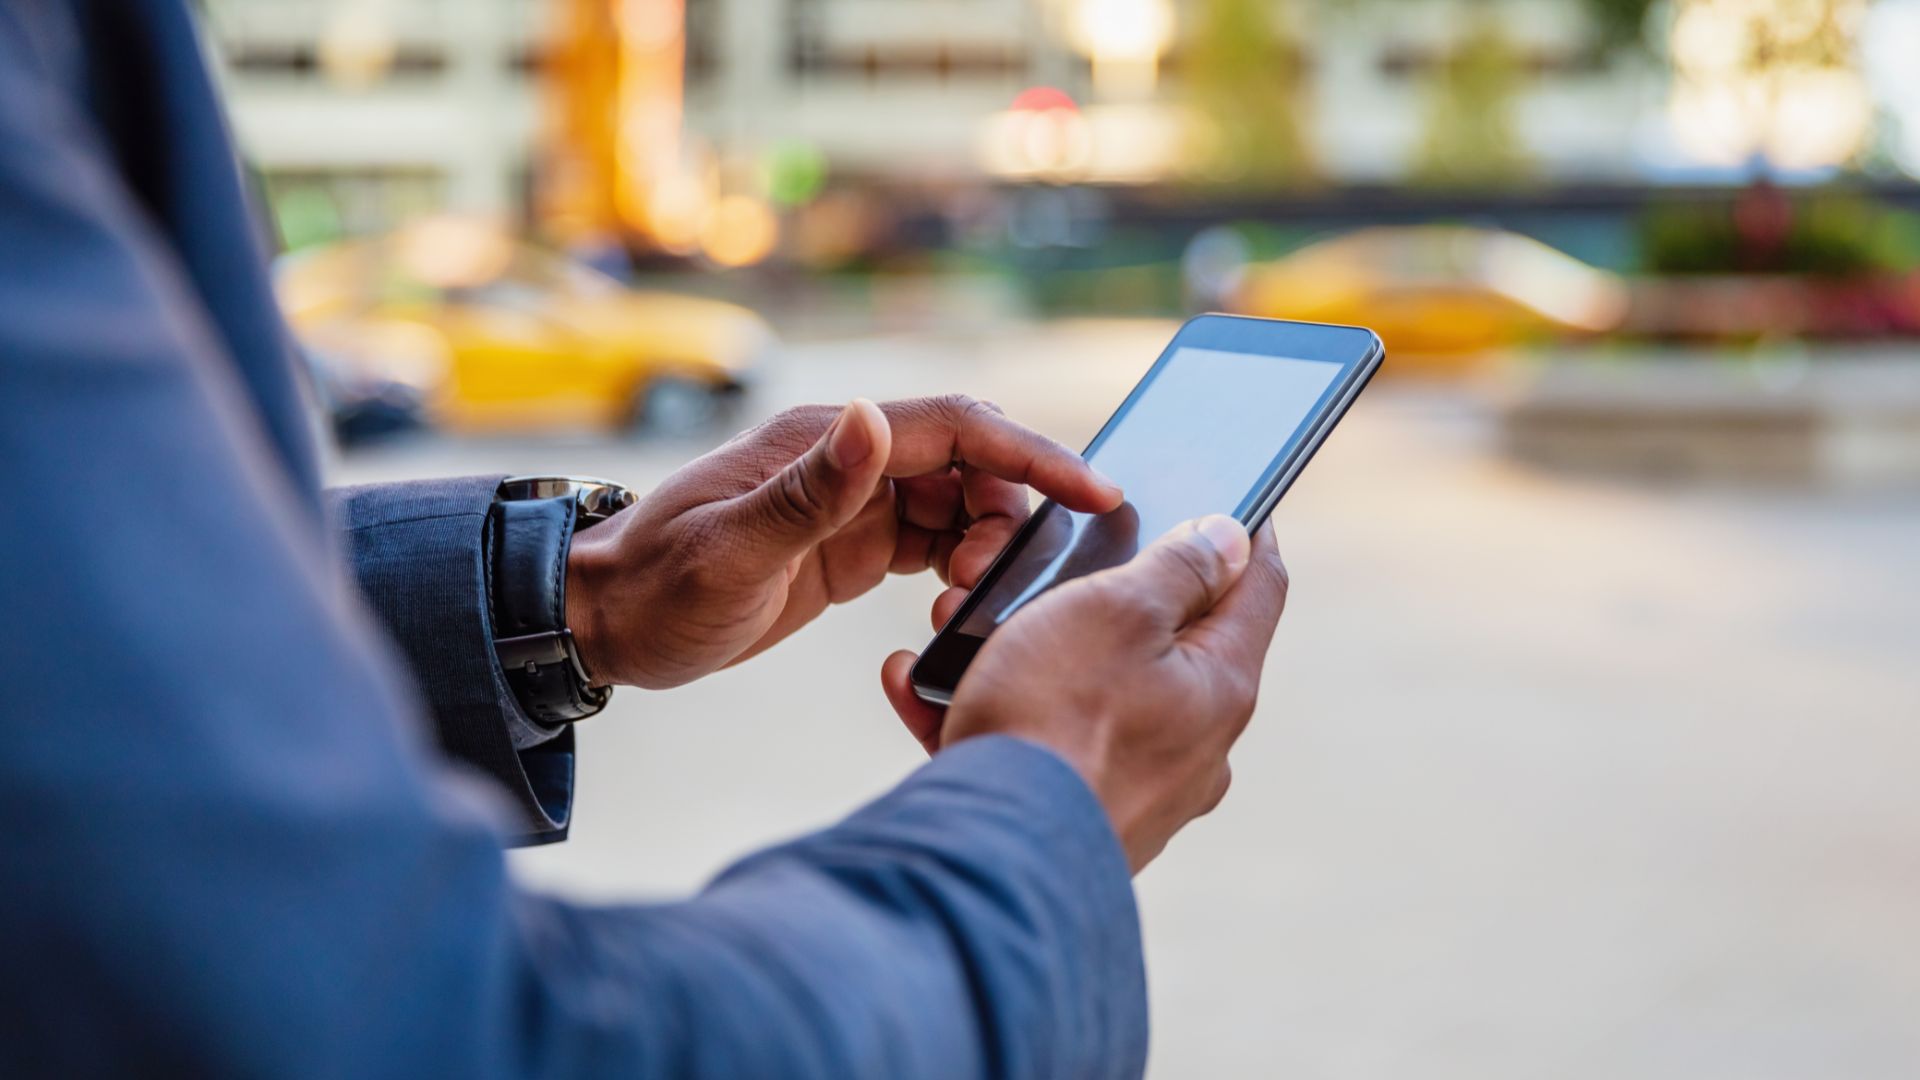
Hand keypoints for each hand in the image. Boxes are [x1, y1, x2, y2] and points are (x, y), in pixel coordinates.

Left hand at [565, 396, 1121, 689]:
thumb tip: (877, 418)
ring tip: (964, 603)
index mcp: (830, 439)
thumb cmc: (660, 587)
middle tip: (993, 581)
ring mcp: (853, 500)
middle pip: (972, 462)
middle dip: (1010, 512)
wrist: (609, 621)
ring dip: (984, 545)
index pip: (959, 428)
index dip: (1035, 455)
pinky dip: (958, 566)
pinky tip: (952, 607)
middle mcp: (850, 458)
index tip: (1096, 493)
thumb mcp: (733, 550)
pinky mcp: (850, 543)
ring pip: (959, 502)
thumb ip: (810, 489)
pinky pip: (931, 539)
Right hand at [881, 516, 1288, 871]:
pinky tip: (920, 687)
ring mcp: (1136, 790)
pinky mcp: (1073, 821)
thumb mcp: (1116, 609)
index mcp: (1221, 686)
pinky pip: (1032, 745)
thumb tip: (1230, 538)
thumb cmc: (1055, 720)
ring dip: (1026, 650)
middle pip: (1165, 641)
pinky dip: (981, 709)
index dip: (1248, 530)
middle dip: (1102, 592)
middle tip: (1053, 560)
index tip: (1233, 495)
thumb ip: (1177, 567)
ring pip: (1082, 691)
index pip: (1261, 587)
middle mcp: (1193, 746)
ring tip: (957, 625)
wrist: (989, 855)